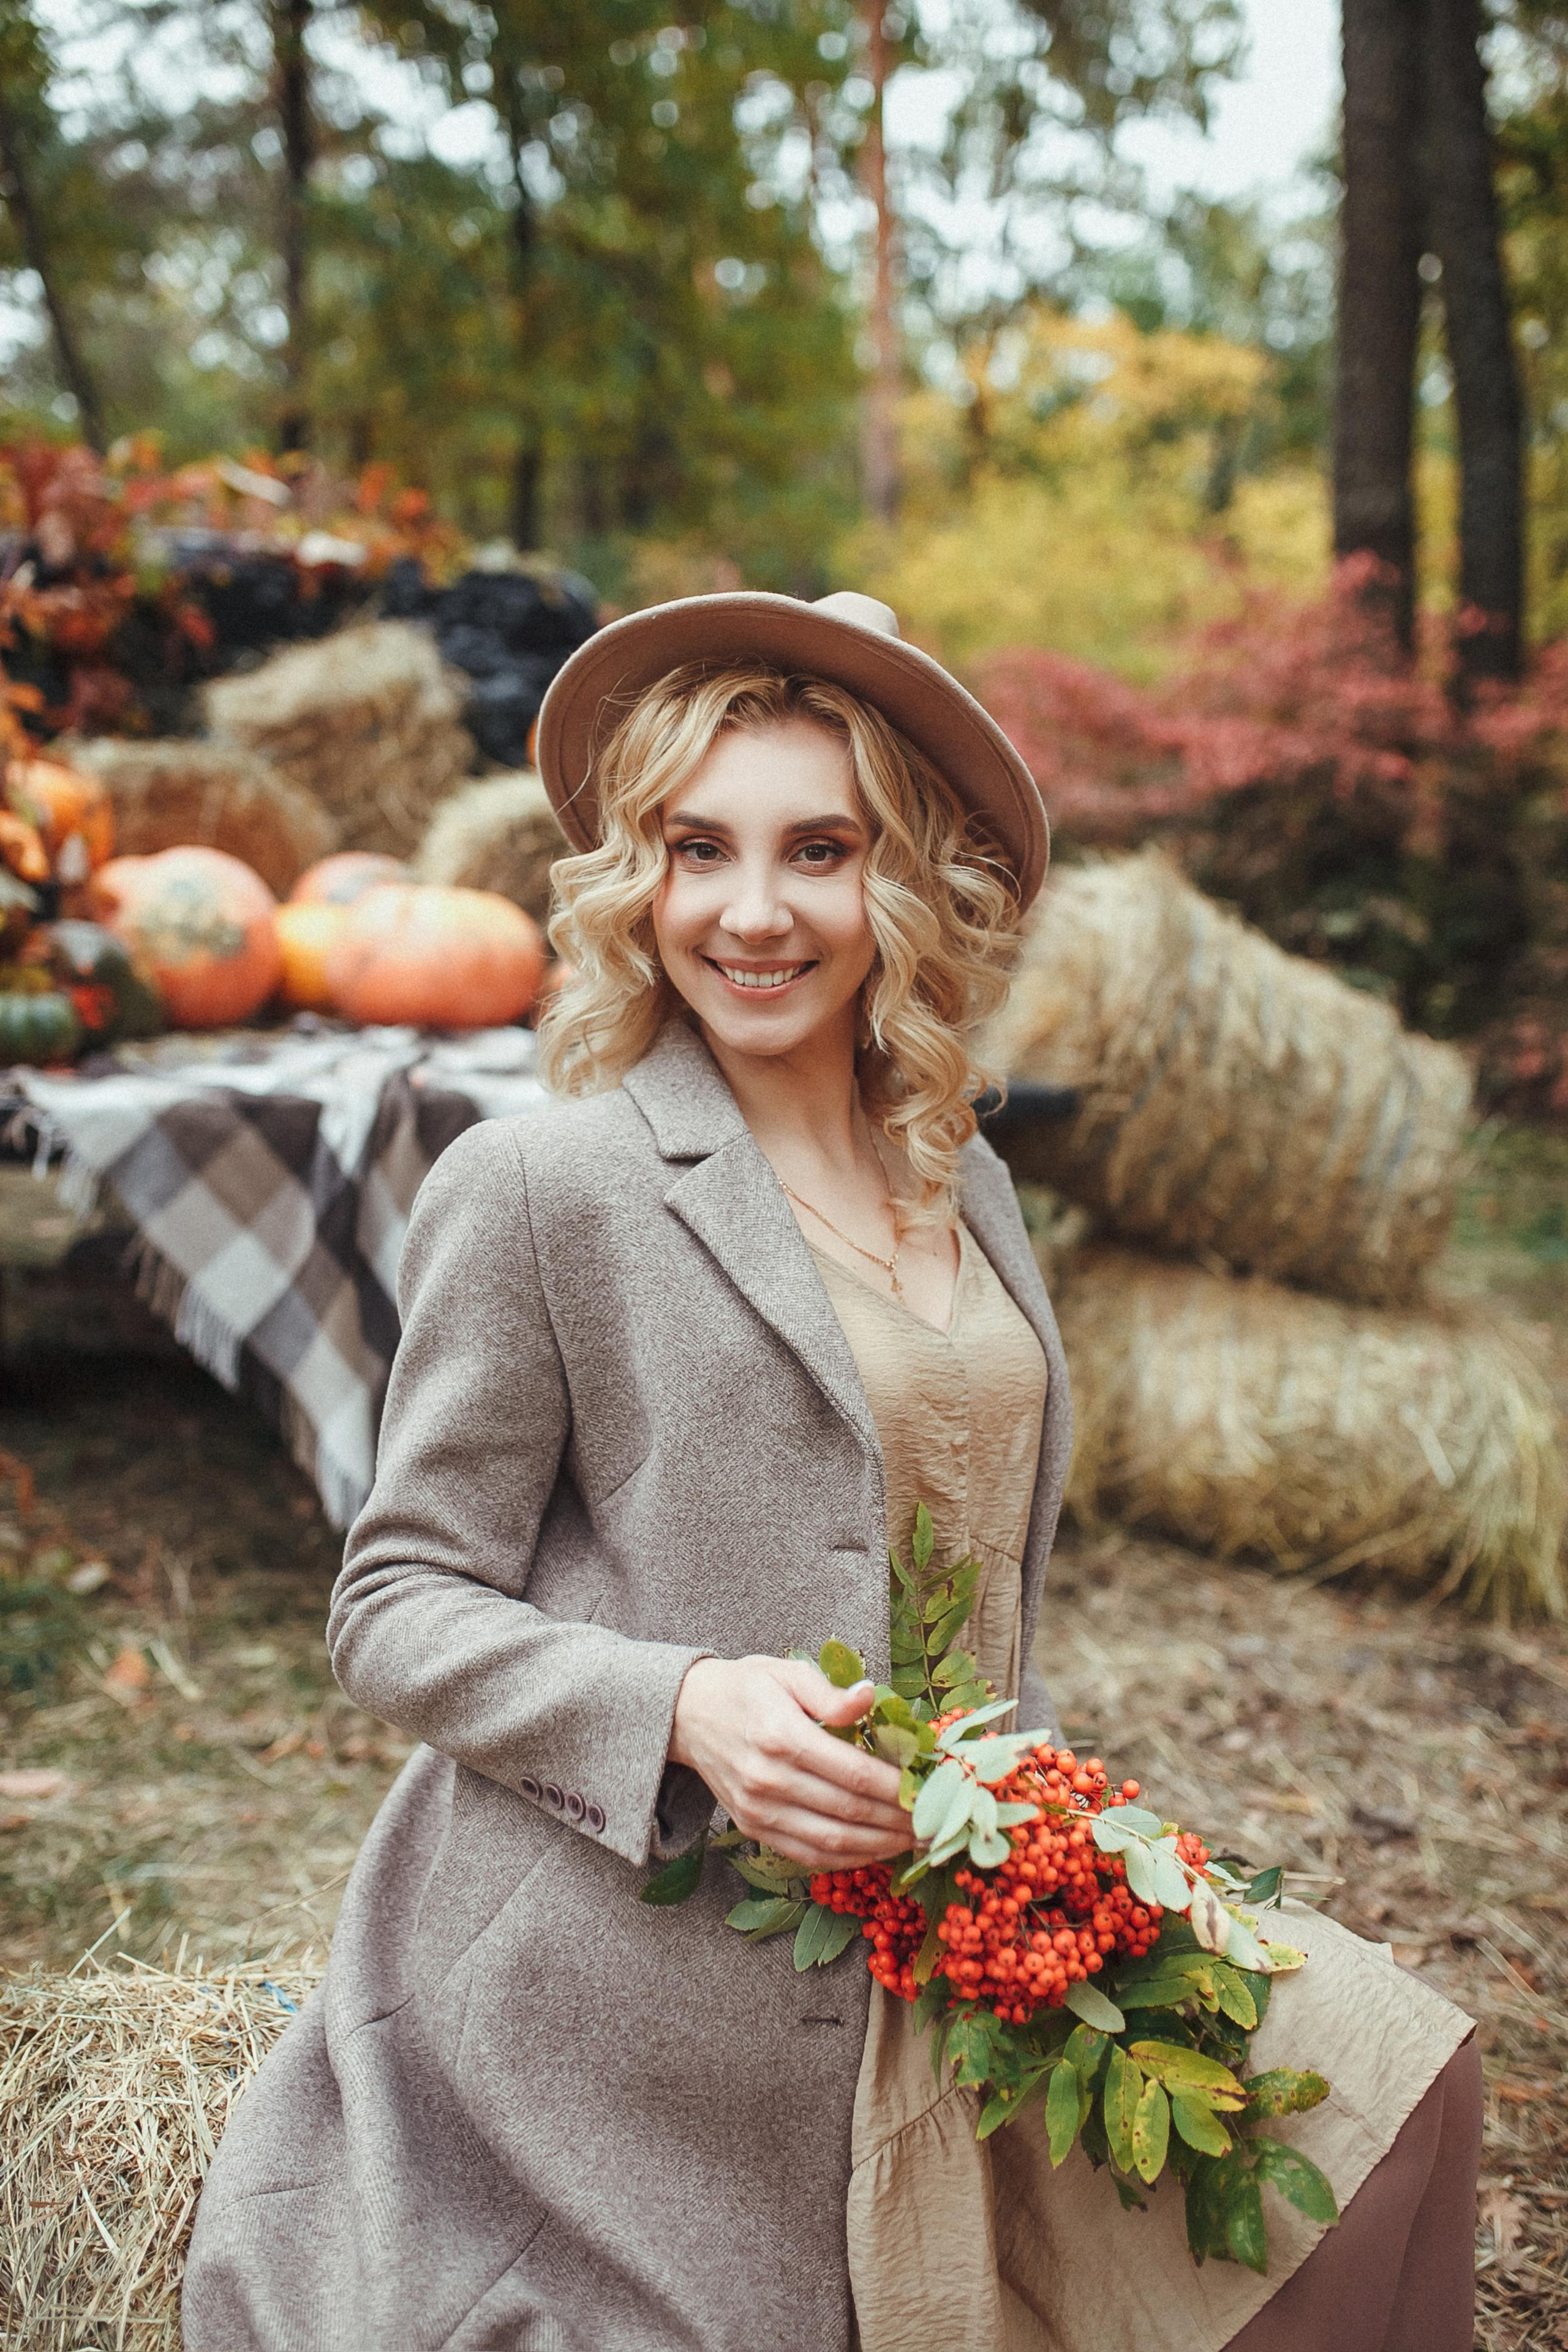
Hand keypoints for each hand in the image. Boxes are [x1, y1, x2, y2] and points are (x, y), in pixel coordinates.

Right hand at [670, 1656, 910, 1870]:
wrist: (688, 1715)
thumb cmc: (747, 1688)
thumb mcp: (788, 1673)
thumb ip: (832, 1693)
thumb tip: (872, 1696)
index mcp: (781, 1736)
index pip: (854, 1773)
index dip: (899, 1789)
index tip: (932, 1790)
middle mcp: (768, 1779)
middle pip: (848, 1812)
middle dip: (899, 1822)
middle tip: (936, 1823)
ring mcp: (759, 1810)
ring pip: (831, 1842)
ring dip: (880, 1847)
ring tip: (915, 1841)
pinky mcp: (753, 1828)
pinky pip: (808, 1855)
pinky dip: (847, 1858)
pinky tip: (875, 1850)